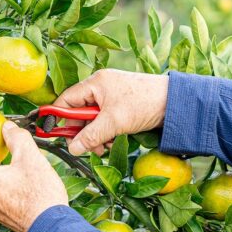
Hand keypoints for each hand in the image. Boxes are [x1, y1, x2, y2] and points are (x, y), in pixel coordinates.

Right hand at [54, 69, 168, 155]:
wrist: (175, 103)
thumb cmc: (144, 104)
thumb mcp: (114, 122)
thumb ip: (90, 136)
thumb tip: (72, 148)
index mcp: (95, 83)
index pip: (67, 100)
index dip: (59, 117)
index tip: (56, 135)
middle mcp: (101, 88)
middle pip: (80, 112)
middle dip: (84, 132)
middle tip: (88, 147)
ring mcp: (112, 97)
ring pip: (94, 120)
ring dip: (97, 136)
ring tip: (106, 146)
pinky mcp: (122, 107)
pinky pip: (106, 122)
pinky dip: (108, 134)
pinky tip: (115, 141)